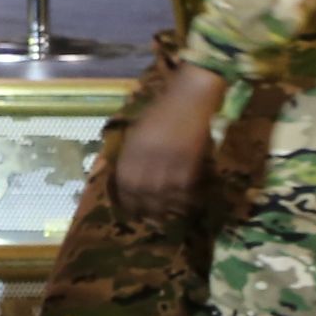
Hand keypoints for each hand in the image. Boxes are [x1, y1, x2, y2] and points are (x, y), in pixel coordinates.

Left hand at [115, 67, 228, 222]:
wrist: (191, 96)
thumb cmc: (162, 109)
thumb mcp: (138, 129)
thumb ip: (132, 152)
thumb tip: (126, 176)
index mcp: (133, 147)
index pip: (124, 181)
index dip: (125, 199)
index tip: (128, 209)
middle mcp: (148, 156)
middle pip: (142, 191)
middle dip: (142, 208)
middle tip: (145, 219)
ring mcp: (170, 160)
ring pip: (163, 194)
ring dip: (162, 209)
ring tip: (163, 219)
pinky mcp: (190, 161)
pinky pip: (184, 189)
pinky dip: (183, 200)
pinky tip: (183, 207)